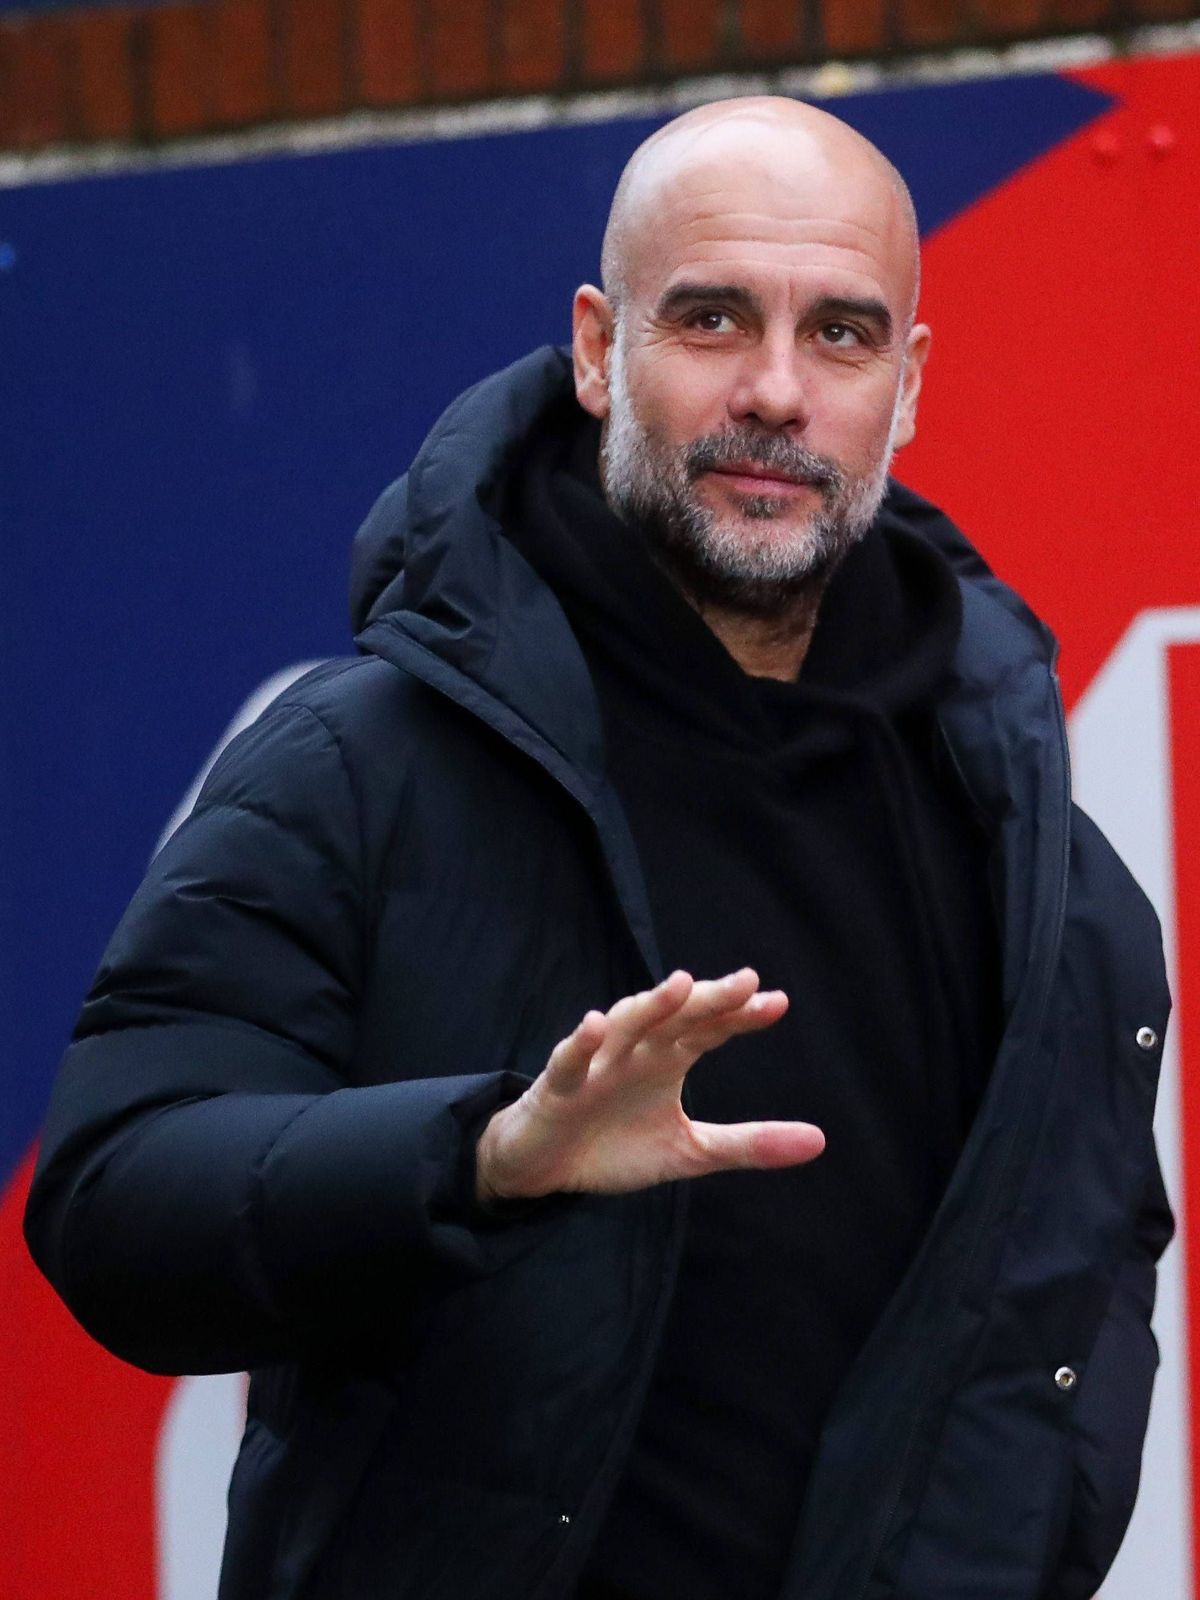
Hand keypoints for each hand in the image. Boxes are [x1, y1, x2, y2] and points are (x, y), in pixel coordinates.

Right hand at [475, 968, 824, 1202]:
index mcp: (668, 1059)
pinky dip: (581, 1044)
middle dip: (708, 999)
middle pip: (675, 1016)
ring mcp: (596, 1064)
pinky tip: (595, 1026)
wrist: (544, 1166)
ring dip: (650, 1006)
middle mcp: (636, 1051)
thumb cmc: (615, 1145)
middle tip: (746, 982)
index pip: (709, 1028)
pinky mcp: (557, 1086)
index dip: (739, 1015)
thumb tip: (820, 1141)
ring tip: (680, 986)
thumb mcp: (690, 1152)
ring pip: (624, 1026)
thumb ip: (749, 1144)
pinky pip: (569, 1061)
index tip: (777, 1003)